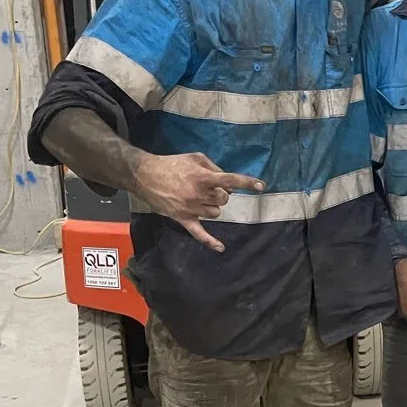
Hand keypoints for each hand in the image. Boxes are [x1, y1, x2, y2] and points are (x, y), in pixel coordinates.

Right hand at [134, 152, 264, 253]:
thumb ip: (214, 168)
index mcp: (202, 177)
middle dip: (221, 193)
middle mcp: (198, 194)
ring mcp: (191, 209)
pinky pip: (199, 233)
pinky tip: (221, 248)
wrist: (145, 175)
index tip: (262, 186)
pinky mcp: (183, 219)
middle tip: (210, 188)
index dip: (247, 183)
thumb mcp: (195, 158)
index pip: (230, 180)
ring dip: (213, 206)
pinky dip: (210, 241)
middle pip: (224, 199)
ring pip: (216, 213)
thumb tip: (229, 184)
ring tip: (200, 198)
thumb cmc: (172, 164)